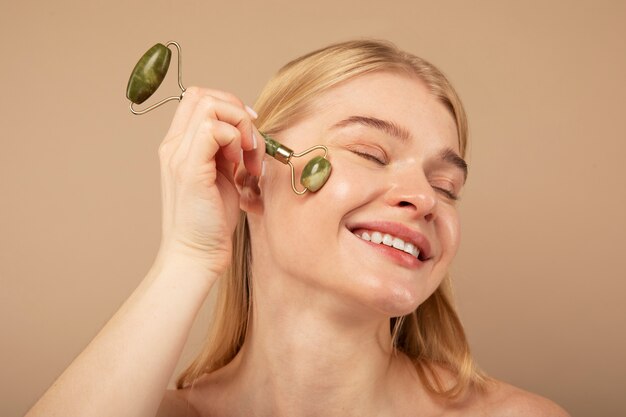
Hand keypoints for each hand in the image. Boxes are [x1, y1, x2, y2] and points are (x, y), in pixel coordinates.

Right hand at [155, 87, 263, 276]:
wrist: (196, 255)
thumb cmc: (212, 221)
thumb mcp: (222, 177)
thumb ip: (227, 152)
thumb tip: (247, 132)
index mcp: (180, 146)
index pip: (198, 99)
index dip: (230, 105)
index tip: (250, 132)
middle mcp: (174, 146)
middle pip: (204, 95)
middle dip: (237, 110)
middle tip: (252, 143)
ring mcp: (178, 155)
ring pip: (210, 106)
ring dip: (241, 126)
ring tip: (249, 158)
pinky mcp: (189, 169)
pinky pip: (213, 129)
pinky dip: (236, 140)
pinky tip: (242, 166)